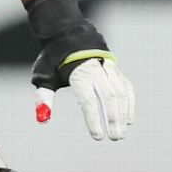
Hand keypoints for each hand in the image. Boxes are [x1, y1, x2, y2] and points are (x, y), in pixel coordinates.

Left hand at [27, 0, 134, 140]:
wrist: (67, 33)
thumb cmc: (53, 59)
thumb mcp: (43, 76)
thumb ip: (44, 98)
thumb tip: (42, 119)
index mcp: (77, 73)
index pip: (88, 100)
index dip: (93, 119)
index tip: (98, 136)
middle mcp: (95, 69)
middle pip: (108, 96)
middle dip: (113, 118)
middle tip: (115, 138)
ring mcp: (107, 67)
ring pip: (120, 91)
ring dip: (123, 113)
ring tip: (121, 132)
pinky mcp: (114, 68)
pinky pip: (126, 86)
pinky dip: (129, 102)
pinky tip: (128, 119)